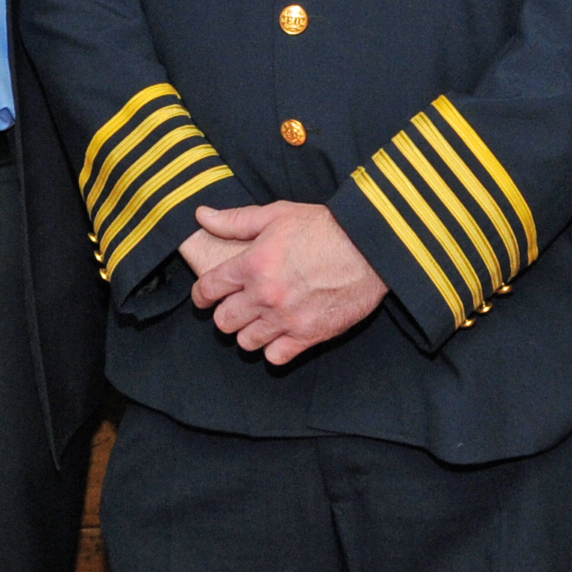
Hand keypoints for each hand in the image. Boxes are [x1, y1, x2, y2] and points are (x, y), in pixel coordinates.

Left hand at [188, 202, 386, 364]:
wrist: (369, 247)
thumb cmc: (324, 227)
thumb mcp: (277, 214)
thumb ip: (235, 220)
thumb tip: (201, 215)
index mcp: (253, 264)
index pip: (209, 289)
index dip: (203, 294)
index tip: (207, 296)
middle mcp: (265, 295)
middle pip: (224, 321)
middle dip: (226, 313)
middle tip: (237, 306)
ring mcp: (286, 318)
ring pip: (246, 341)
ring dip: (249, 332)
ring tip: (260, 321)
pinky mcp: (308, 335)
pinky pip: (275, 357)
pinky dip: (274, 349)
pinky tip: (280, 335)